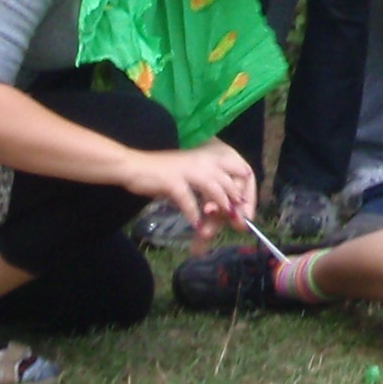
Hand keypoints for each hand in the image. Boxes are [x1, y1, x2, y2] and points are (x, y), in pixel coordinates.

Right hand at [126, 141, 255, 244]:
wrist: (135, 167)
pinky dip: (193, 214)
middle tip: (237, 223)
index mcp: (210, 158)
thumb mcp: (193, 177)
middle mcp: (203, 161)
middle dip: (236, 204)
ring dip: (219, 208)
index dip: (247, 192)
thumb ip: (210, 190)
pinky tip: (196, 225)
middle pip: (231, 182)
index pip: (242, 170)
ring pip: (213, 189)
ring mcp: (188, 170)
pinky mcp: (173, 181)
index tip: (245, 211)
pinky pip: (188, 200)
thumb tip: (229, 210)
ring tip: (223, 224)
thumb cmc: (164, 175)